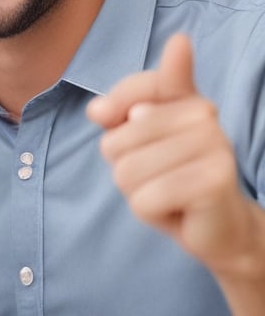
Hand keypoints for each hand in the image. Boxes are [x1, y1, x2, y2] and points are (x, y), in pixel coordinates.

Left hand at [86, 34, 257, 272]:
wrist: (218, 226)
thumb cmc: (171, 177)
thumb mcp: (139, 140)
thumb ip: (119, 115)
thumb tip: (97, 108)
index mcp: (187, 98)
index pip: (136, 88)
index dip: (113, 108)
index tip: (118, 119)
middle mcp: (205, 114)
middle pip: (116, 141)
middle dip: (125, 168)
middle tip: (158, 176)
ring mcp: (214, 145)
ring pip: (127, 172)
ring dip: (138, 192)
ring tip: (168, 192)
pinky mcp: (214, 181)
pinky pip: (145, 199)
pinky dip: (150, 211)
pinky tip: (177, 209)